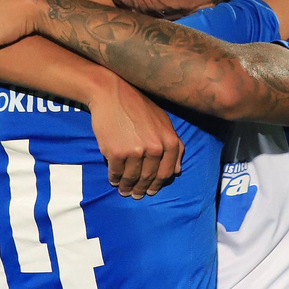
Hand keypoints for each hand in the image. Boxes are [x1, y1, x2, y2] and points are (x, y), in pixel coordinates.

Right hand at [89, 77, 183, 198]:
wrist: (112, 93)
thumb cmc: (138, 107)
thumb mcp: (163, 122)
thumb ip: (174, 146)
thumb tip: (176, 171)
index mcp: (169, 142)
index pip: (166, 173)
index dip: (157, 185)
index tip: (150, 190)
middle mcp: (155, 148)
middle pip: (149, 178)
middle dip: (141, 189)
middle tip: (136, 195)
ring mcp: (136, 151)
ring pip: (132, 178)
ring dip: (127, 187)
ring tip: (124, 190)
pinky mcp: (117, 153)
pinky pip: (116, 173)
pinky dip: (115, 179)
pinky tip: (114, 180)